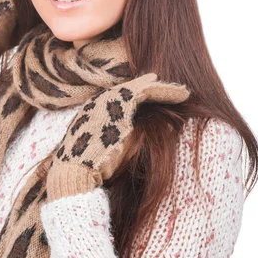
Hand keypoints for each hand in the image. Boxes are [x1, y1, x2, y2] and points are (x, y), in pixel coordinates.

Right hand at [46, 73, 189, 201]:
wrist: (75, 170)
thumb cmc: (89, 169)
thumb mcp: (106, 151)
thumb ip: (125, 140)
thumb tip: (152, 132)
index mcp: (93, 112)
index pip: (119, 99)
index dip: (137, 96)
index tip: (152, 97)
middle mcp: (99, 101)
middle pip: (130, 90)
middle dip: (150, 87)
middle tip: (169, 89)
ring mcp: (108, 100)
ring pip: (141, 88)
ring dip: (164, 90)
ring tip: (183, 92)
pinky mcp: (120, 102)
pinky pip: (147, 92)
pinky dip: (165, 92)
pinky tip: (181, 95)